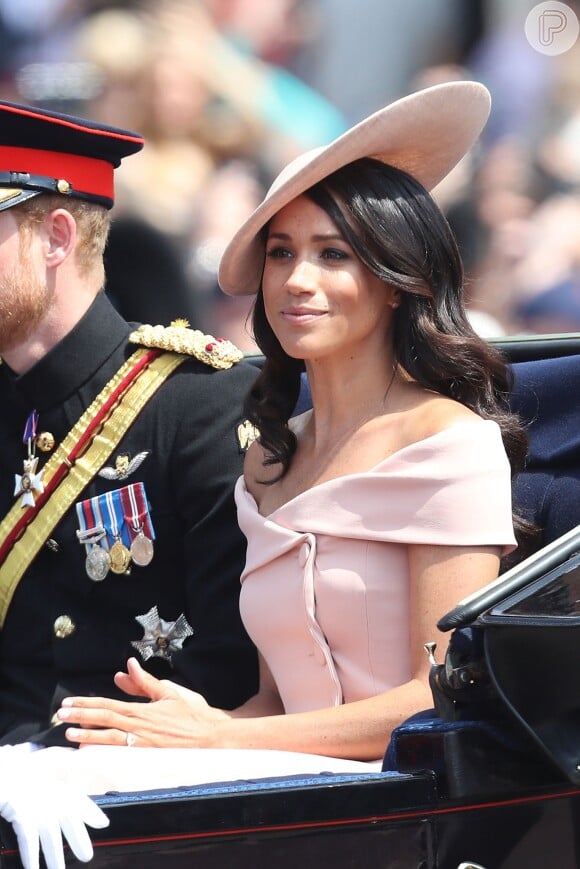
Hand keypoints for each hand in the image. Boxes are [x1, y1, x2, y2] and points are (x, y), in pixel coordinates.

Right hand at [0, 745, 108, 868]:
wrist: (3, 770)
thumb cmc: (19, 769)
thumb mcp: (42, 765)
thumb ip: (58, 768)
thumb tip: (74, 762)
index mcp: (56, 783)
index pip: (79, 799)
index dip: (92, 812)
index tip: (103, 823)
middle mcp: (51, 795)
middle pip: (70, 820)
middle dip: (79, 839)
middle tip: (87, 857)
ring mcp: (38, 806)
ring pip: (52, 836)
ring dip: (55, 856)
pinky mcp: (23, 815)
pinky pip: (30, 841)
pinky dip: (32, 856)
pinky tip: (33, 868)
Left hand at [56, 658, 227, 747]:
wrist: (210, 737)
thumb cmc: (191, 715)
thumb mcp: (169, 693)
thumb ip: (146, 681)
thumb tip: (128, 666)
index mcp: (143, 709)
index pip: (109, 704)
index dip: (87, 704)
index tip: (70, 703)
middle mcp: (140, 726)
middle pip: (105, 719)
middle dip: (81, 717)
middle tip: (61, 715)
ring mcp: (143, 743)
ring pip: (110, 738)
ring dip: (88, 736)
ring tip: (69, 734)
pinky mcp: (148, 757)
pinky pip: (121, 755)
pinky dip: (105, 754)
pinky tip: (91, 755)